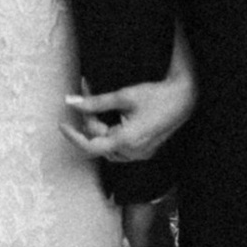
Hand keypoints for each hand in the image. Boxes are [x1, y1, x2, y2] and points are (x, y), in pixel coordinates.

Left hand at [62, 31, 199, 167]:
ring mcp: (139, 154)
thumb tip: (71, 102)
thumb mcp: (123, 96)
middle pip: (99, 141)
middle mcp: (132, 152)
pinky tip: (114, 117)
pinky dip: (112, 133)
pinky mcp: (144, 151)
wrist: (184, 98)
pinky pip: (120, 147)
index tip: (62, 124)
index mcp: (126, 140)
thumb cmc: (156, 95)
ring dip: (100, 127)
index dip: (73, 136)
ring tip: (99, 104)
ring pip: (108, 146)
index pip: (90, 146)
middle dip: (90, 119)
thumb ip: (95, 102)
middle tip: (86, 92)